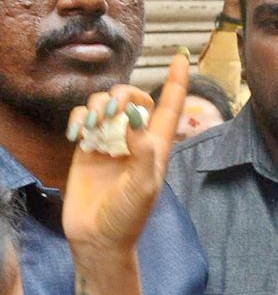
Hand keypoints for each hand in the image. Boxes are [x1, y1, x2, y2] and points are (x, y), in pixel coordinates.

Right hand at [62, 53, 188, 254]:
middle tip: (113, 111)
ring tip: (93, 126)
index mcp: (157, 145)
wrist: (97, 238)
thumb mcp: (143, 187)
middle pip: (134, 98)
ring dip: (98, 106)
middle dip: (124, 94)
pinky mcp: (86, 148)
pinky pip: (83, 119)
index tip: (183, 56)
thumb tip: (138, 118)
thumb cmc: (128, 217)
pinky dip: (79, 118)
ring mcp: (109, 142)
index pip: (170, 106)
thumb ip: (143, 152)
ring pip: (105, 105)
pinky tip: (77, 134)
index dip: (177, 81)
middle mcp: (135, 139)